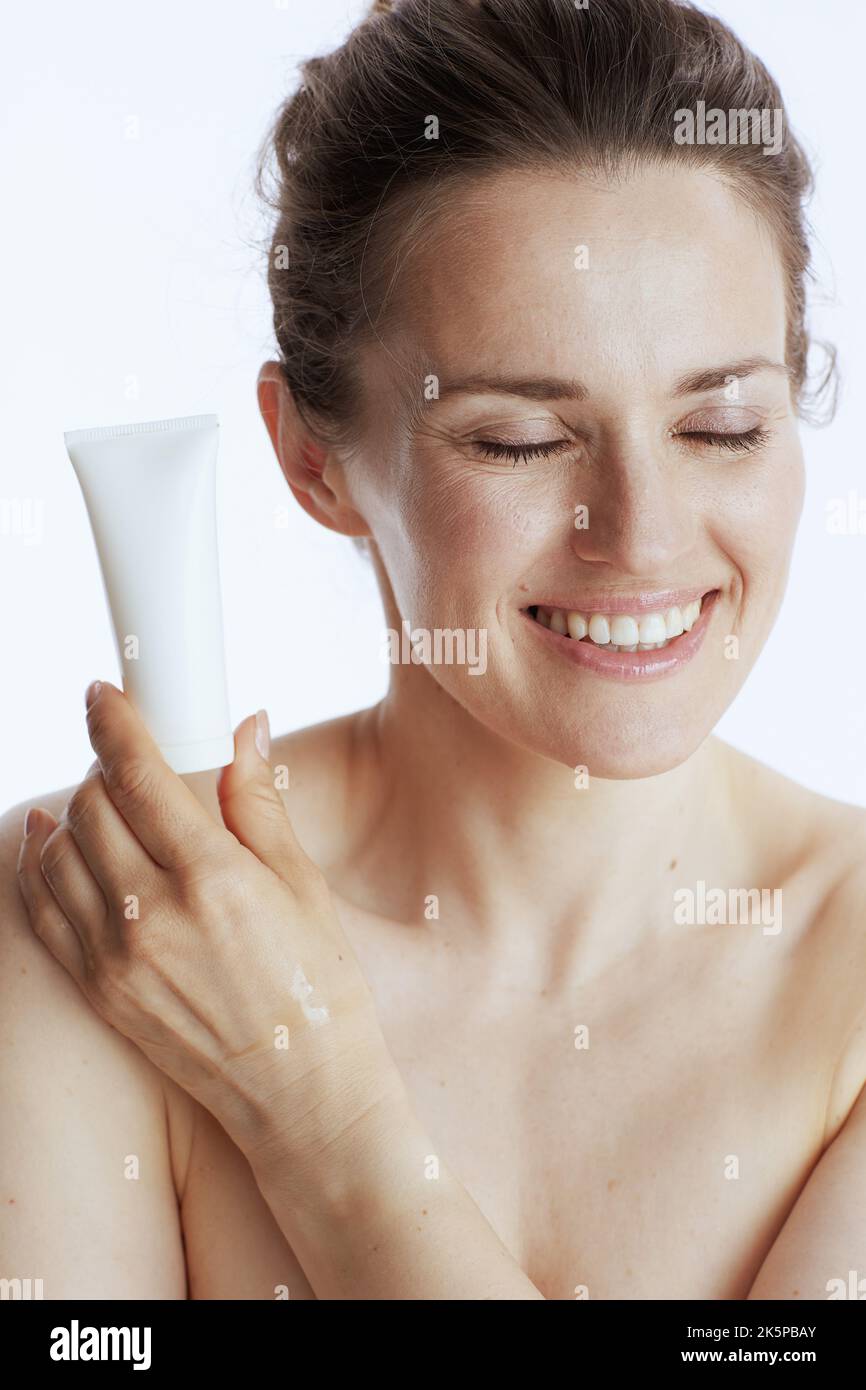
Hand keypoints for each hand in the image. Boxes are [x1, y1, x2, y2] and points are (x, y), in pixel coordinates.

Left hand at [15, 680, 406, 1182]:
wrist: (303, 1095)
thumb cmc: (320, 991)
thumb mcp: (304, 887)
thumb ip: (261, 803)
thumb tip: (246, 730)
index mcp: (214, 878)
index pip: (137, 773)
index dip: (112, 721)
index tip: (102, 693)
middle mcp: (153, 914)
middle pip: (92, 806)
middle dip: (102, 767)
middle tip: (127, 759)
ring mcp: (118, 957)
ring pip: (59, 854)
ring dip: (70, 813)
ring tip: (99, 800)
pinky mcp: (100, 991)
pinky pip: (44, 910)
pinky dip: (39, 866)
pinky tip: (49, 842)